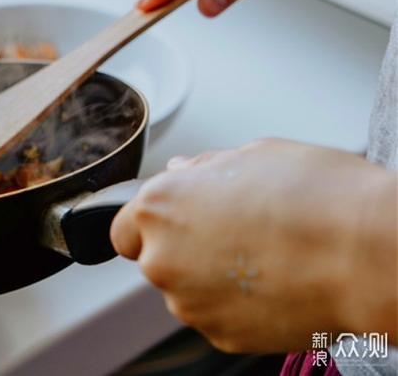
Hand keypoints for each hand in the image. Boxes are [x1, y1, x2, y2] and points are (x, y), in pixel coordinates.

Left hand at [110, 139, 396, 352]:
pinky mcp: (221, 336)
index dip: (151, 223)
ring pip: (186, 288)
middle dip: (183, 245)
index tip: (176, 219)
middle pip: (156, 257)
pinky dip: (234, 302)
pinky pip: (216, 314)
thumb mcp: (252, 154)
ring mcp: (190, 303)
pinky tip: (271, 280)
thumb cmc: (316, 196)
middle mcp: (162, 258)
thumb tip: (184, 172)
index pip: (124, 227)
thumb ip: (203, 168)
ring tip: (261, 253)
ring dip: (209, 275)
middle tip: (232, 229)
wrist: (366, 255)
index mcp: (160, 207)